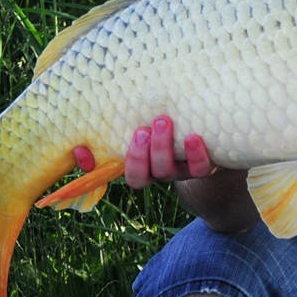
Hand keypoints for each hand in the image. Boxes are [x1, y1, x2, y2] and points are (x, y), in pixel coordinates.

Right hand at [70, 116, 215, 188]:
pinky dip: (197, 155)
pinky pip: (200, 168)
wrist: (213, 138)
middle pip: (140, 176)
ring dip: (162, 148)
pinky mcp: (203, 167)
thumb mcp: (145, 122)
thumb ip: (121, 120)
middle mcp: (155, 172)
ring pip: (166, 171)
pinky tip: (194, 137)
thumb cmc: (170, 124)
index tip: (83, 149)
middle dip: (137, 155)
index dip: (92, 167)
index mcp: (137, 164)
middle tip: (141, 130)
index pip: (108, 170)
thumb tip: (87, 123)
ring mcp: (179, 171)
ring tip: (163, 121)